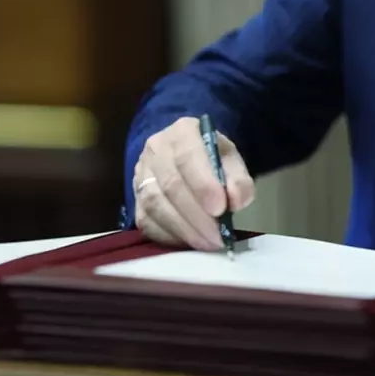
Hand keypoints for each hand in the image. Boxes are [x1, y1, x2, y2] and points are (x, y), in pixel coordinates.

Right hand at [133, 116, 254, 250]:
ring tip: (208, 243)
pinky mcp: (135, 200)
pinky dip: (169, 236)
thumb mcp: (230, 159)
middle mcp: (156, 150)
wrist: (187, 156)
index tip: (221, 209)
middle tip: (218, 236)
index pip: (188, 157)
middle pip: (170, 185)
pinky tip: (189, 242)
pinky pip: (146, 222)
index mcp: (183, 132)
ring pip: (155, 206)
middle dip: (197, 216)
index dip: (203, 185)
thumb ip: (239, 178)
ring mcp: (141, 175)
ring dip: (184, 229)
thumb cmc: (211, 157)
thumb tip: (237, 201)